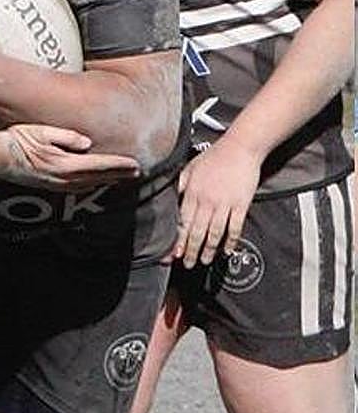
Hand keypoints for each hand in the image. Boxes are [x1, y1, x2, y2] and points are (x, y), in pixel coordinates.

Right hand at [0, 124, 140, 189]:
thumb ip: (67, 137)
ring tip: (121, 177)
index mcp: (64, 163)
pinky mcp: (49, 186)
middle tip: (137, 173)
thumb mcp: (43, 131)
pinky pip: (77, 187)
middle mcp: (63, 178)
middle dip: (118, 175)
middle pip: (98, 178)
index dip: (119, 165)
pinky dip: (92, 184)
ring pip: (89, 185)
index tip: (136, 165)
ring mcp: (56, 184)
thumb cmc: (18, 140)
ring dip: (107, 181)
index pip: (99, 165)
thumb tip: (87, 142)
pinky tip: (94, 182)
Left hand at [171, 137, 261, 267]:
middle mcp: (207, 201)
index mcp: (192, 193)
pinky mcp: (241, 204)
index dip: (178, 240)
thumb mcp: (189, 168)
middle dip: (191, 250)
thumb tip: (170, 201)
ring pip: (215, 233)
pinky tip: (226, 250)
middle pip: (197, 231)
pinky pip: (235, 227)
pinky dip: (231, 241)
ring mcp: (225, 203)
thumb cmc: (214, 157)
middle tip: (187, 264)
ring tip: (205, 261)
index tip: (173, 254)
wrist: (240, 148)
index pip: (182, 222)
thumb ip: (179, 186)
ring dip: (209, 250)